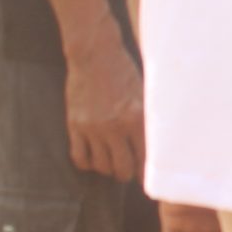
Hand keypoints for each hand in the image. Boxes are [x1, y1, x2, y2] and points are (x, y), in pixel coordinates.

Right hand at [63, 25, 145, 184]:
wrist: (95, 54)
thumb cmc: (124, 73)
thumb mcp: (144, 95)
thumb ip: (147, 121)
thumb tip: (157, 147)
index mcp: (137, 118)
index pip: (145, 159)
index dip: (147, 173)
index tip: (147, 177)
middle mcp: (114, 126)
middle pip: (122, 169)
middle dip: (127, 175)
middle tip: (129, 172)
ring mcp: (92, 127)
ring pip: (101, 166)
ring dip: (108, 169)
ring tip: (112, 163)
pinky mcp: (75, 125)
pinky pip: (79, 157)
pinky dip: (87, 163)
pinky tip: (93, 158)